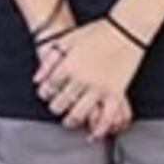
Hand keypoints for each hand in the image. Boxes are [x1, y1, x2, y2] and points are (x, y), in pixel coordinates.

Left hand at [34, 18, 144, 137]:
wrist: (126, 28)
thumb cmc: (98, 31)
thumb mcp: (68, 39)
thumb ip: (50, 60)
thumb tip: (36, 79)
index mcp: (68, 66)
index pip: (49, 88)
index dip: (45, 93)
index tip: (46, 95)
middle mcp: (82, 80)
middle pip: (62, 102)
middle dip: (56, 107)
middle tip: (56, 107)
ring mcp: (99, 88)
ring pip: (80, 113)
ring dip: (72, 121)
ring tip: (69, 121)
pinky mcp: (116, 93)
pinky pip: (107, 116)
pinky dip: (100, 128)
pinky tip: (94, 135)